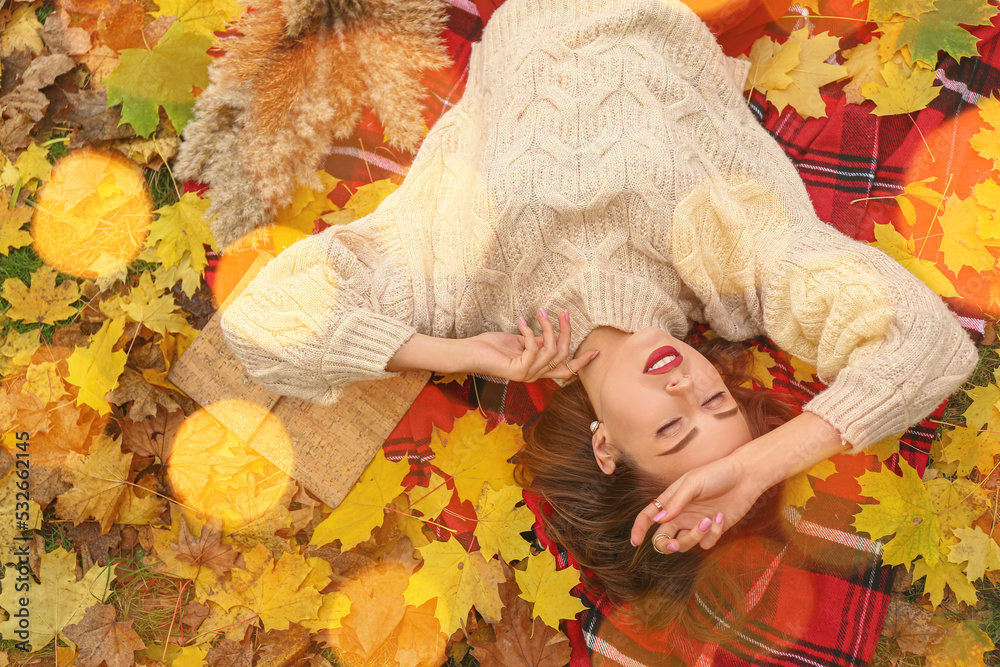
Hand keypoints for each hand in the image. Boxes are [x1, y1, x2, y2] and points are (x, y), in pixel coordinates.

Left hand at [466, 309, 598, 382]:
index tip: (595, 351)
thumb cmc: (491, 346)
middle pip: (563, 356)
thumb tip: (550, 334)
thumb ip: (537, 341)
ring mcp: (527, 374)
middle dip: (566, 332)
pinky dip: (529, 332)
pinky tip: (520, 321)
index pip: (566, 370)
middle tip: (563, 312)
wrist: (470, 353)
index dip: (581, 362)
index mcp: (537, 369)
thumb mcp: (520, 341)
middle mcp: (535, 375)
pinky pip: (534, 348)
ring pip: (551, 351)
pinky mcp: (518, 370)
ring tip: (539, 313)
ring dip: (547, 328)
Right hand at [630, 449, 766, 553]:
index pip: (648, 516)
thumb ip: (676, 502)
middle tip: (673, 544)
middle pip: (663, 538)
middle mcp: (680, 515)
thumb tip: (658, 520)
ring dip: (694, 537)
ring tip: (707, 520)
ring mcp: (695, 524)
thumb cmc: (716, 474)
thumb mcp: (693, 483)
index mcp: (671, 500)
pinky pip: (705, 544)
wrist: (745, 477)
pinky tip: (720, 517)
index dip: (639, 529)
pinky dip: (712, 534)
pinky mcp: (712, 531)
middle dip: (666, 545)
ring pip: (684, 544)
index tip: (636, 541)